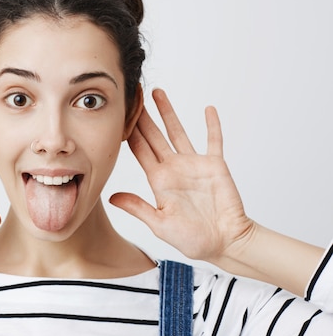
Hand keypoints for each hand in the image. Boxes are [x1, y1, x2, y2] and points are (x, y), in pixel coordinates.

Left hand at [109, 88, 253, 262]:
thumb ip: (138, 207)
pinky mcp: (215, 165)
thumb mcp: (160, 223)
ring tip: (157, 92)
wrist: (225, 243)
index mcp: (158, 180)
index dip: (128, 131)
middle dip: (142, 115)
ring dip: (168, 112)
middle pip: (153, 134)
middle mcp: (173, 168)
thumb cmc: (193, 239)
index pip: (139, 149)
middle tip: (132, 93)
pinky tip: (208, 109)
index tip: (118, 113)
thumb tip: (111, 197)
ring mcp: (194, 164)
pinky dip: (212, 125)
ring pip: (177, 131)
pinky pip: (213, 140)